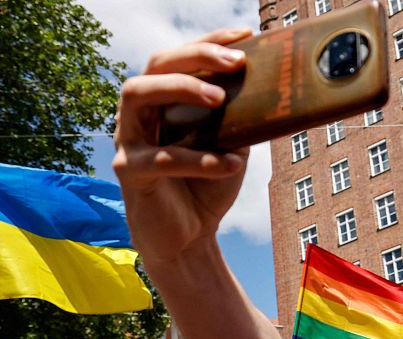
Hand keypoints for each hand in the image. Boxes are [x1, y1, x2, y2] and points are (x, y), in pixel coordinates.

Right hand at [112, 28, 251, 268]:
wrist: (189, 239)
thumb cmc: (207, 187)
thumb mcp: (231, 145)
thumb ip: (241, 117)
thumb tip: (274, 89)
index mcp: (162, 102)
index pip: (179, 57)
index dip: (209, 40)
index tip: (245, 35)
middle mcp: (138, 114)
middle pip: (155, 64)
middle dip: (195, 55)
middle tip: (235, 62)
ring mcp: (128, 140)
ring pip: (137, 94)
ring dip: (181, 88)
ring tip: (220, 97)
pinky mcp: (129, 173)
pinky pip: (162, 157)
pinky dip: (201, 159)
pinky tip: (233, 163)